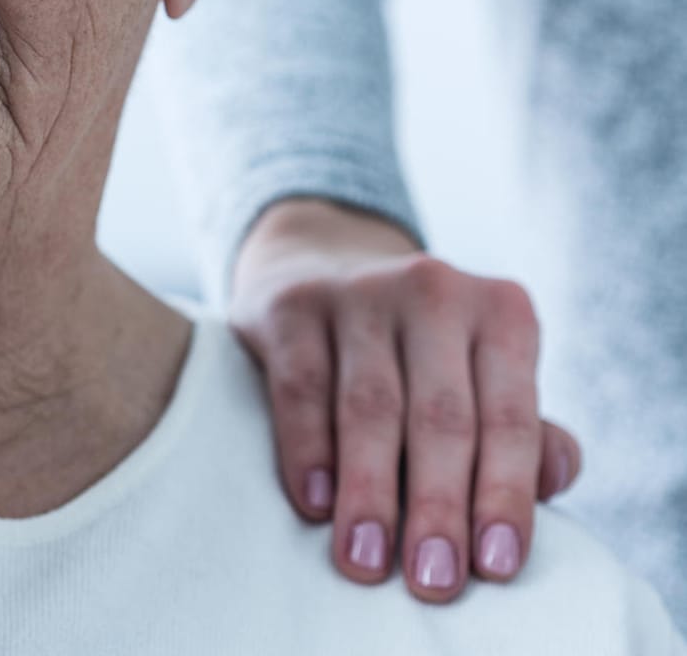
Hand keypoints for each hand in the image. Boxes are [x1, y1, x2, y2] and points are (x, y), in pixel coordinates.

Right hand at [231, 197, 581, 603]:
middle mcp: (435, 290)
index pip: (510, 416)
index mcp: (501, 312)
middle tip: (433, 580)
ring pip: (369, 405)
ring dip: (369, 491)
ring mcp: (359, 292)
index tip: (495, 566)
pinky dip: (307, 448)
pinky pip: (301, 385)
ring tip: (366, 560)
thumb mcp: (480, 375)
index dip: (505, 494)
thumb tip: (555, 480)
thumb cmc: (419, 353)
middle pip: (440, 415)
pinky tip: (313, 502)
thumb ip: (523, 430)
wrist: (324, 268)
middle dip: (438, 507)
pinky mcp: (293, 304)